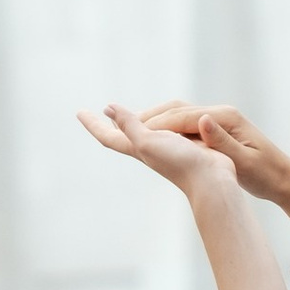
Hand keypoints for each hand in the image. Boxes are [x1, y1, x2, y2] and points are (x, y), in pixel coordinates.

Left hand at [77, 100, 239, 195]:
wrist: (210, 180)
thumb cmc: (178, 162)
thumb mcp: (148, 141)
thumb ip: (129, 125)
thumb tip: (109, 109)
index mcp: (137, 148)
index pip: (108, 136)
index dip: (93, 124)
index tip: (79, 112)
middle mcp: (148, 149)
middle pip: (123, 135)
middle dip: (112, 124)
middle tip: (102, 112)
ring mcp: (166, 148)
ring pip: (144, 132)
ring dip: (134, 123)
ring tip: (127, 115)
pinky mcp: (183, 145)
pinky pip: (164, 130)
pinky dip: (158, 123)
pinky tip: (163, 122)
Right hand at [139, 103, 289, 243]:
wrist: (285, 179)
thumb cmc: (266, 174)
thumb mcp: (244, 161)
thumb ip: (222, 141)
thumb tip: (203, 119)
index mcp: (223, 119)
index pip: (180, 117)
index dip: (153, 123)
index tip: (127, 125)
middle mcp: (218, 114)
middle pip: (174, 110)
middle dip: (145, 116)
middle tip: (111, 117)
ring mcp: (217, 120)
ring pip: (177, 114)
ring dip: (153, 120)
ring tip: (125, 126)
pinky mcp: (217, 129)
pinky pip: (184, 124)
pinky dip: (165, 127)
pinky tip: (153, 137)